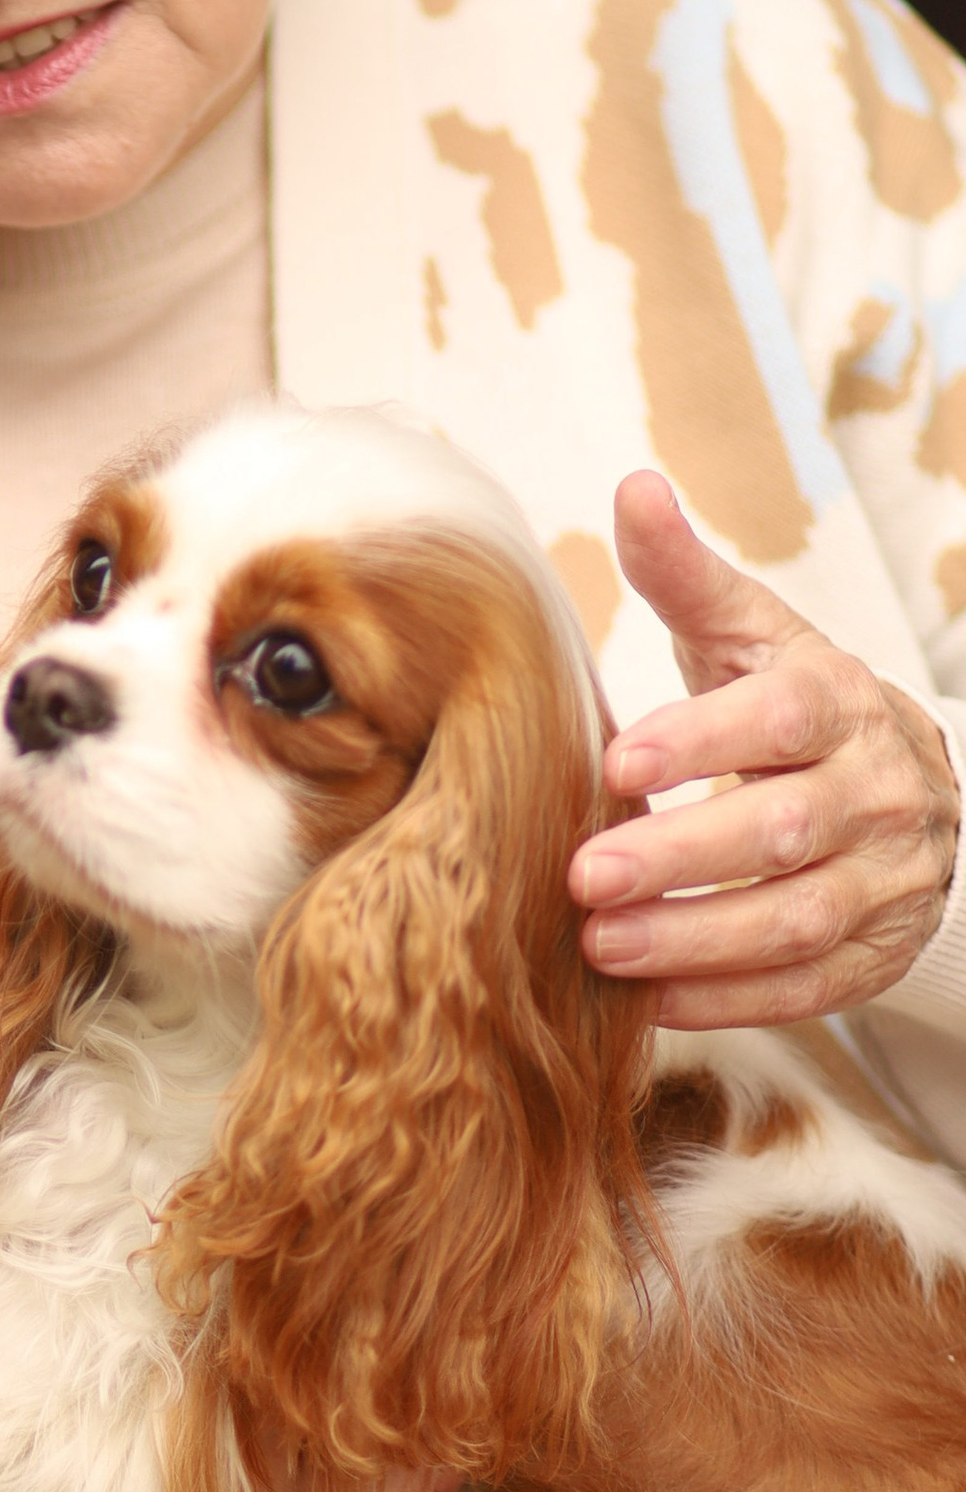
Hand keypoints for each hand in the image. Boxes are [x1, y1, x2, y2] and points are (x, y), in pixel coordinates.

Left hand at [567, 471, 960, 1029]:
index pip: (780, 718)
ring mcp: (885, 878)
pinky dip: (731, 1000)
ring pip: (800, 918)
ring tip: (601, 947)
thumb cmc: (792, 707)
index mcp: (838, 703)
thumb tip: (634, 487)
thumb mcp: (749, 636)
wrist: (908, 791)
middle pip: (785, 829)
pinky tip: (651, 1004)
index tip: (617, 763)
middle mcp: (878, 791)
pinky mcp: (873, 951)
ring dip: (698, 940)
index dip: (703, 741)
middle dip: (683, 857)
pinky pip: (810, 987)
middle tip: (585, 876)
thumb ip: (685, 575)